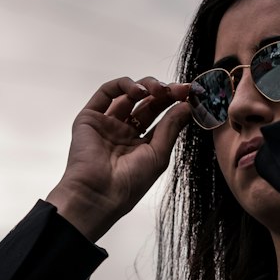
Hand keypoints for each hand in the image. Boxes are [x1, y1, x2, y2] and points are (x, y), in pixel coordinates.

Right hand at [46, 75, 190, 240]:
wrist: (99, 194)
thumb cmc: (129, 184)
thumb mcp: (159, 154)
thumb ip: (171, 127)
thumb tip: (187, 105)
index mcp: (140, 144)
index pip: (159, 116)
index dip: (174, 103)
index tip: (190, 94)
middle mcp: (123, 132)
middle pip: (145, 103)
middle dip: (164, 92)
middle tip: (178, 89)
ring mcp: (106, 124)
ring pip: (127, 94)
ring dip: (146, 86)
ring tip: (159, 90)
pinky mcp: (89, 118)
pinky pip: (105, 93)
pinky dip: (123, 85)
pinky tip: (139, 90)